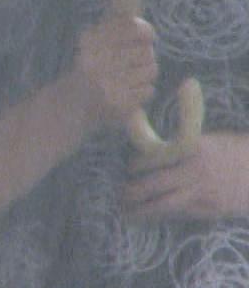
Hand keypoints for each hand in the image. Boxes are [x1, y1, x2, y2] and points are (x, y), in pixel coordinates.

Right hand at [65, 11, 157, 128]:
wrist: (70, 103)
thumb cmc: (89, 67)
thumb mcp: (92, 42)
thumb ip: (117, 29)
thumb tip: (148, 30)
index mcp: (89, 41)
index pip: (132, 27)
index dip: (145, 31)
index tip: (146, 36)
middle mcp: (96, 61)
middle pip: (146, 51)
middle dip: (145, 55)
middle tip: (134, 61)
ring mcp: (107, 84)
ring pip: (151, 70)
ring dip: (146, 73)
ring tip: (133, 76)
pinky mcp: (118, 104)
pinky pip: (148, 90)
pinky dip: (143, 91)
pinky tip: (129, 91)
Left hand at [126, 134, 248, 218]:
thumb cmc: (238, 151)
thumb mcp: (210, 140)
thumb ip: (182, 146)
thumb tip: (152, 150)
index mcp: (192, 148)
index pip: (154, 158)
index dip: (136, 166)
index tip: (129, 170)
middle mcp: (195, 171)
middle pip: (154, 184)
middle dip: (133, 192)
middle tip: (120, 195)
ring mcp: (204, 193)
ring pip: (165, 205)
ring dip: (143, 210)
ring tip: (127, 213)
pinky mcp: (212, 210)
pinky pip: (182, 214)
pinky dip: (164, 216)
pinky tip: (152, 218)